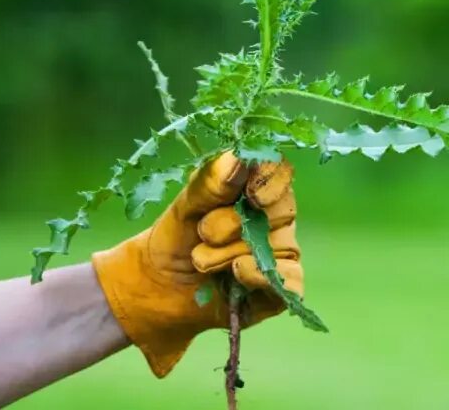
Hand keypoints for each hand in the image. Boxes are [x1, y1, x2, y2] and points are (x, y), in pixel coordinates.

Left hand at [92, 152, 302, 376]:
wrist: (159, 287)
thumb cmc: (175, 237)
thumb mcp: (184, 207)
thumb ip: (209, 183)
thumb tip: (238, 159)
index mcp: (255, 186)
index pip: (279, 171)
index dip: (270, 181)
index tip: (250, 195)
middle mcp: (274, 217)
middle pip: (277, 211)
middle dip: (233, 224)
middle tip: (202, 233)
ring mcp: (280, 252)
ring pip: (276, 247)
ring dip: (230, 254)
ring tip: (200, 261)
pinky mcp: (279, 288)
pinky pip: (289, 280)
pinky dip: (260, 276)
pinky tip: (236, 273)